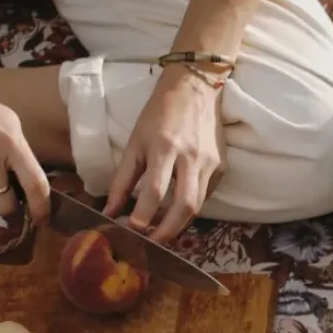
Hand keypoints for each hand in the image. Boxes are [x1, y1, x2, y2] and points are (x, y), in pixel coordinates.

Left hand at [105, 68, 224, 243]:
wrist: (194, 87)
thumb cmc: (158, 113)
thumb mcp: (135, 142)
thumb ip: (122, 178)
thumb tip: (110, 211)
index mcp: (165, 146)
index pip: (156, 191)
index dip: (143, 216)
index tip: (132, 231)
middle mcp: (191, 156)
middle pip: (184, 206)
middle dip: (167, 232)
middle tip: (152, 244)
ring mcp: (210, 162)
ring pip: (197, 206)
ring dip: (179, 225)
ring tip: (162, 233)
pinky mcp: (221, 167)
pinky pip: (205, 196)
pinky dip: (190, 208)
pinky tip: (177, 210)